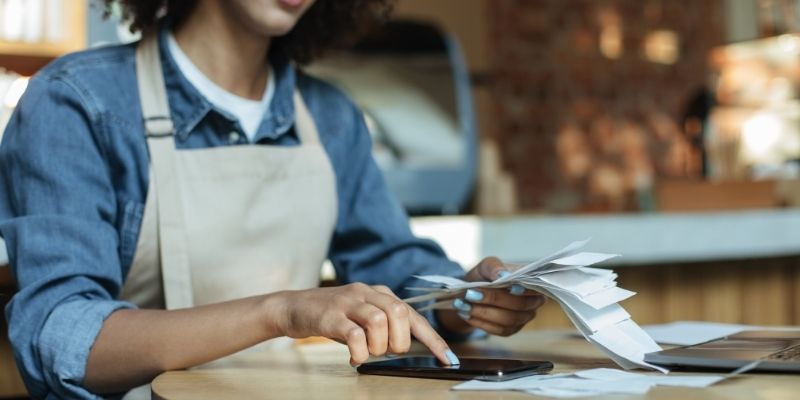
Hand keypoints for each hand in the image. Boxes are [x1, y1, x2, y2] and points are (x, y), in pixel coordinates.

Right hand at [276, 283, 457, 365]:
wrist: (293, 307)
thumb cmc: (333, 317)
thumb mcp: (362, 318)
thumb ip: (383, 327)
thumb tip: (404, 348)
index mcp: (379, 293)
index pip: (413, 315)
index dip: (433, 338)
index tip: (448, 358)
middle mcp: (366, 292)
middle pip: (399, 312)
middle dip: (400, 340)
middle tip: (386, 351)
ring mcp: (348, 302)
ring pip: (379, 321)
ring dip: (378, 345)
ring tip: (367, 353)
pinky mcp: (330, 315)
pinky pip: (354, 334)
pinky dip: (360, 350)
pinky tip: (354, 357)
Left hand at [436, 257, 545, 335]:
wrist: (471, 294)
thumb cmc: (484, 277)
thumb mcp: (485, 266)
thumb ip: (495, 267)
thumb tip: (503, 275)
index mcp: (531, 282)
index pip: (535, 287)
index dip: (525, 290)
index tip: (511, 288)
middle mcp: (532, 301)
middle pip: (520, 305)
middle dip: (494, 299)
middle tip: (470, 294)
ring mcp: (522, 318)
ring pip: (508, 320)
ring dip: (483, 312)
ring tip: (463, 304)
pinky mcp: (510, 330)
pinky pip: (499, 330)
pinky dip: (480, 322)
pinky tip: (465, 314)